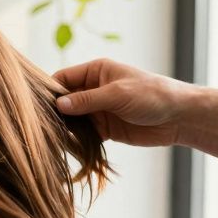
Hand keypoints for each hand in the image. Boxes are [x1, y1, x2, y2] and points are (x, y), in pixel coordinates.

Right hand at [53, 58, 194, 147]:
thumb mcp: (117, 94)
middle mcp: (94, 89)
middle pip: (65, 100)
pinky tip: (67, 146)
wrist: (179, 117)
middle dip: (55, 111)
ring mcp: (98, 110)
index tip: (38, 105)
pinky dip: (75, 140)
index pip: (63, 78)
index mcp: (96, 72)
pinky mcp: (104, 128)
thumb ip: (87, 100)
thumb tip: (59, 105)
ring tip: (51, 137)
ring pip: (72, 118)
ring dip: (64, 127)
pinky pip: (83, 134)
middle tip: (41, 124)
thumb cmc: (152, 95)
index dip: (50, 90)